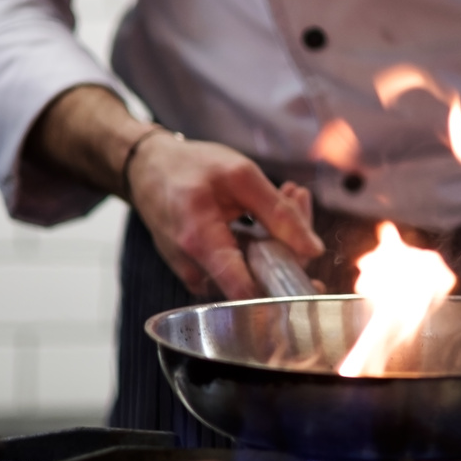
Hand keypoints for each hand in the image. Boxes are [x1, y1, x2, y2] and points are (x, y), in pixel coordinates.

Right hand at [126, 131, 324, 299]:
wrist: (147, 168)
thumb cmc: (189, 166)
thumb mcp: (240, 175)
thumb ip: (279, 213)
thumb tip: (313, 250)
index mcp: (200, 243)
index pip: (247, 291)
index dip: (283, 294)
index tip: (311, 274)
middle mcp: (195, 269)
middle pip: (260, 278)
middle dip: (291, 241)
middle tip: (297, 196)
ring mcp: (196, 274)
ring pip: (254, 271)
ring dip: (279, 235)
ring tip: (287, 192)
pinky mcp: (202, 272)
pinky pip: (241, 266)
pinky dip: (261, 239)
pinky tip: (269, 206)